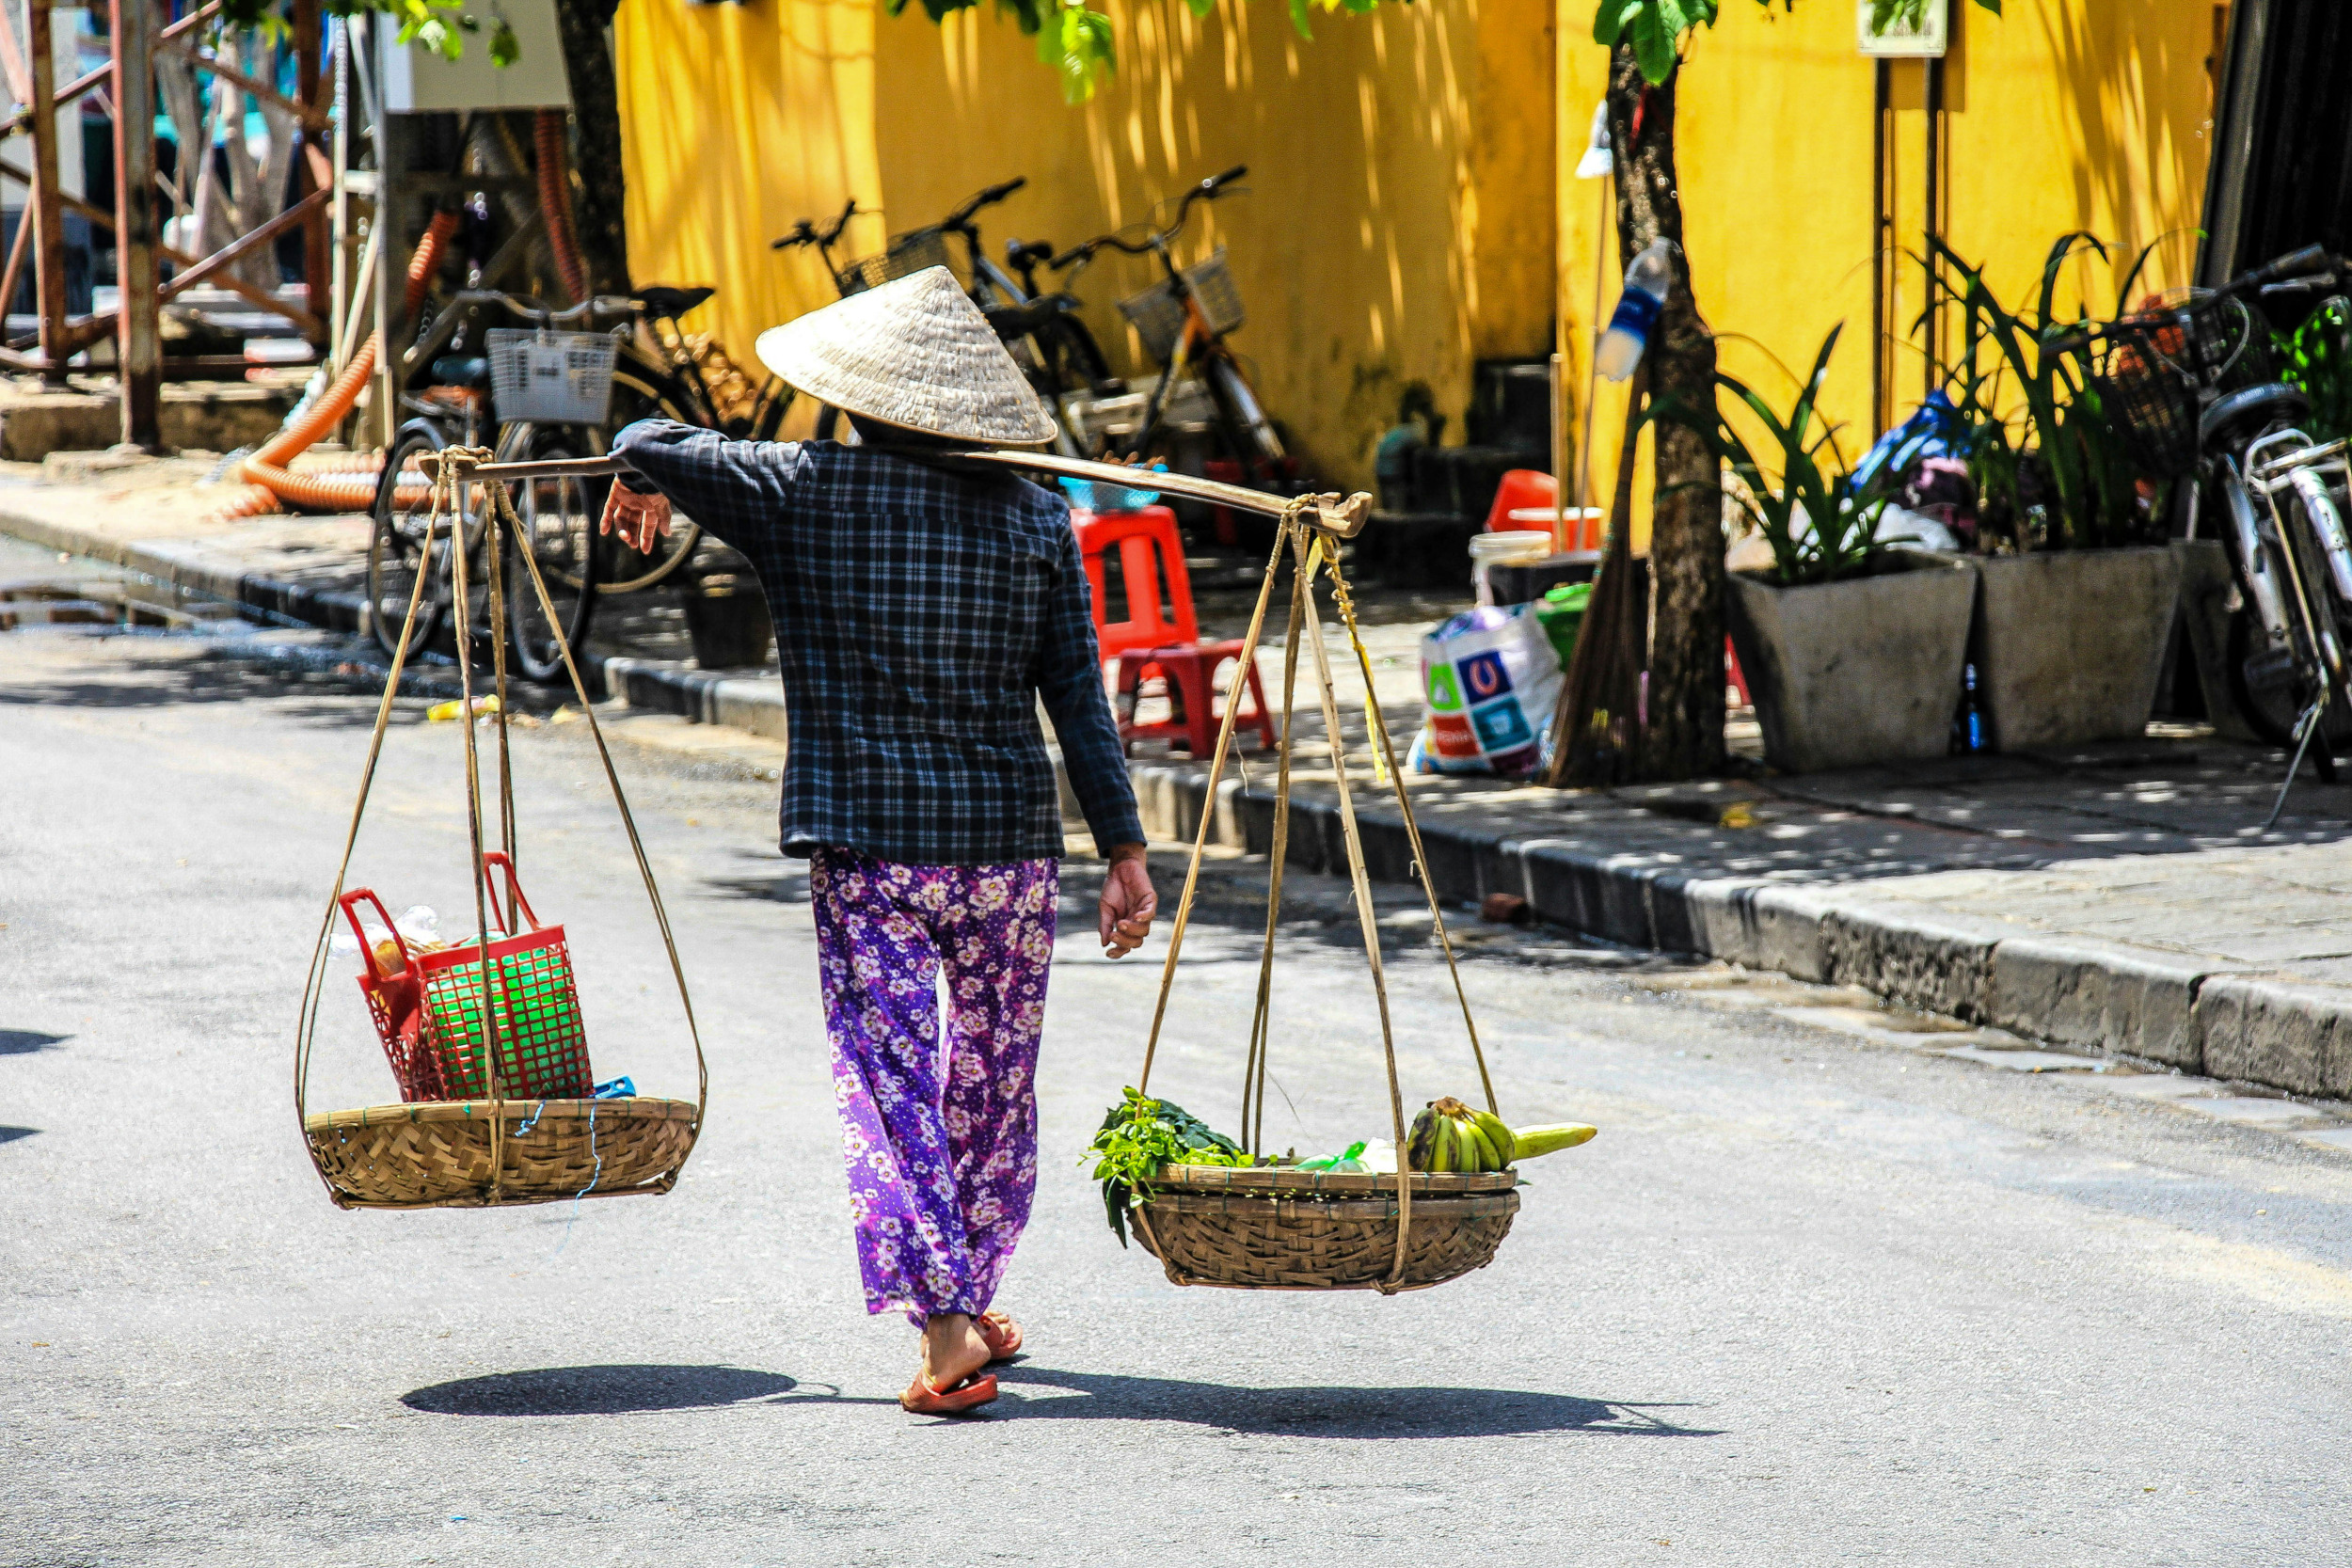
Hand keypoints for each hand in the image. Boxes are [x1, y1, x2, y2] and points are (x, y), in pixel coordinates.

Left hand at [599, 479, 672, 553]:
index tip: (645, 551)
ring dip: (622, 530)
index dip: (647, 538)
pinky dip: (605, 520)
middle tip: (632, 545)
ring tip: (625, 537)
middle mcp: (639, 502)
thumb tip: (667, 534)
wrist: (645, 465)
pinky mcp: (616, 492)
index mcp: (652, 505)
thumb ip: (664, 518)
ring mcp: (626, 498)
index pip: (649, 525)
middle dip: (633, 535)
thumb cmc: (657, 482)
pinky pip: (609, 508)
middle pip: (633, 523)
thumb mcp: (663, 503)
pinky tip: (604, 532)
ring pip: (621, 518)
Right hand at [1098, 844, 1156, 958]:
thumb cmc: (1113, 889)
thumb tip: (1104, 944)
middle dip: (1124, 942)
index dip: (1119, 951)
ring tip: (1121, 923)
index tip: (1108, 954)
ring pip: (1144, 931)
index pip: (1126, 945)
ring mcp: (1145, 913)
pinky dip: (1144, 917)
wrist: (1120, 868)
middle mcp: (1137, 923)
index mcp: (1126, 926)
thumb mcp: (1105, 909)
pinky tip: (1135, 917)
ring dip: (1132, 930)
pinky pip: (1151, 914)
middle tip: (1113, 935)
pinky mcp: (1151, 901)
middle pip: (1136, 942)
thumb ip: (1105, 925)